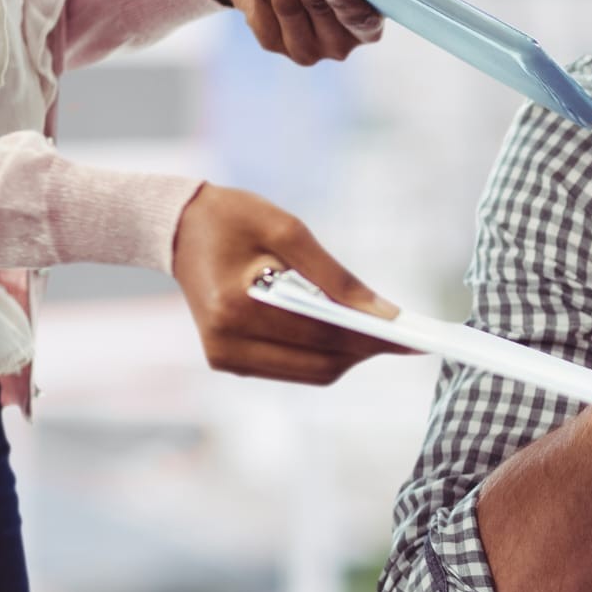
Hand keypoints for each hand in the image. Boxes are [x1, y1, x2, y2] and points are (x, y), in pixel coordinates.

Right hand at [171, 184, 410, 382]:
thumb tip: (384, 313)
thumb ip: (337, 276)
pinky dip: (323, 354)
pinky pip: (292, 368)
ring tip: (380, 333)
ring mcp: (224, 357)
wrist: (178, 228)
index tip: (413, 338)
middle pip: (320, 364)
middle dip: (366, 351)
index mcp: (236, 307)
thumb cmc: (234, 218)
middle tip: (405, 337)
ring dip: (349, 355)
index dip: (372, 338)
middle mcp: (226, 343)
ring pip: (310, 373)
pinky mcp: (227, 361)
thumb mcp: (289, 230)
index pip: (322, 335)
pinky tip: (344, 332)